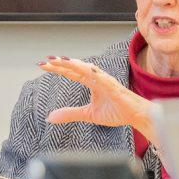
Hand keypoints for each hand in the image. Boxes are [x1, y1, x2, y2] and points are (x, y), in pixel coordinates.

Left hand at [41, 55, 155, 136]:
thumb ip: (70, 114)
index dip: (57, 68)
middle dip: (60, 63)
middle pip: (75, 67)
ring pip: (87, 69)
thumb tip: (50, 117)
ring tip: (61, 61)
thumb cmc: (117, 111)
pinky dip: (95, 74)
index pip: (71, 72)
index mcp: (91, 81)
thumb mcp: (88, 114)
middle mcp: (97, 77)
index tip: (42, 65)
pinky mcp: (114, 87)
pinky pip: (103, 79)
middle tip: (45, 61)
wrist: (136, 116)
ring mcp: (105, 81)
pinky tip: (87, 70)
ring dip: (74, 64)